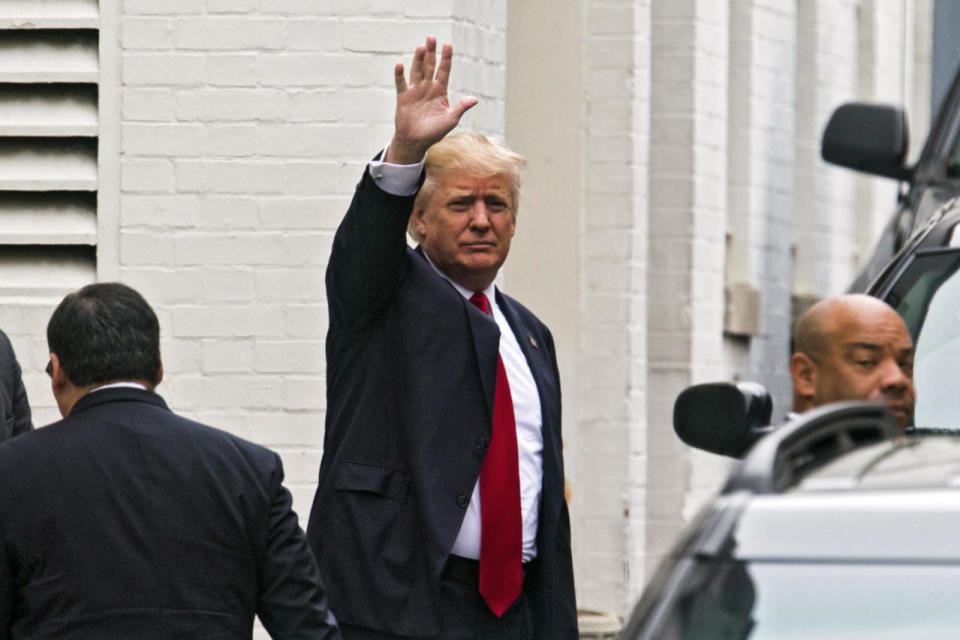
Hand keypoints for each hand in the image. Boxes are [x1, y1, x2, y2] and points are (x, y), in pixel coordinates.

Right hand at [385, 37, 477, 164]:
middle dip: (431, 52)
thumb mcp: (450, 120)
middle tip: (432, 37)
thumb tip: (475, 99)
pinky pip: (401, 83)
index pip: (444, 71)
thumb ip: (460, 108)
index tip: (448, 45)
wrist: (416, 142)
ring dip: (418, 59)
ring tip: (421, 47)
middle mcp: (428, 87)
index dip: (446, 59)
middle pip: (430, 66)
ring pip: (417, 71)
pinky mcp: (403, 97)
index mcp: (440, 91)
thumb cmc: (434, 132)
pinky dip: (400, 74)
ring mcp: (415, 91)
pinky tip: (400, 64)